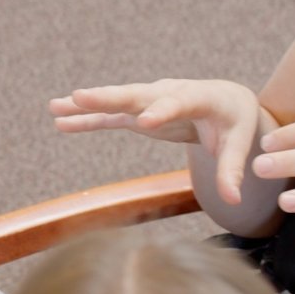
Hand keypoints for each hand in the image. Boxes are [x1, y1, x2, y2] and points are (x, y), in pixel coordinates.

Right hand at [49, 78, 264, 204]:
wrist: (226, 100)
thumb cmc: (235, 121)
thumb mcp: (240, 143)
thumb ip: (231, 169)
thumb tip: (233, 201)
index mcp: (201, 97)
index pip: (180, 102)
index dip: (163, 111)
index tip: (145, 122)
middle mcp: (170, 92)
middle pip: (137, 94)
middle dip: (109, 97)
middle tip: (80, 96)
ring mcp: (150, 101)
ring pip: (116, 102)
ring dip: (86, 105)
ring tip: (55, 107)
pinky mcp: (139, 113)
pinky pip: (110, 115)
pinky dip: (87, 117)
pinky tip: (60, 120)